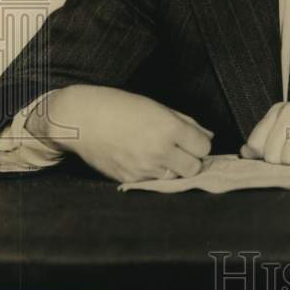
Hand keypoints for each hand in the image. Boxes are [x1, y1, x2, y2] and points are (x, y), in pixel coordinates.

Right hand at [26, 85, 211, 182]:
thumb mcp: (156, 106)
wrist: (81, 119)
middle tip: (180, 151)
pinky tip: (144, 160)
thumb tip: (208, 136)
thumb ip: (186, 122)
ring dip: (174, 169)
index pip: (204, 147)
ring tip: (160, 155)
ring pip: (175, 178)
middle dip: (191, 160)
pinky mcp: (131, 179)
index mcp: (168, 127)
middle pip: (194, 168)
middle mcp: (159, 150)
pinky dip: (154, 174)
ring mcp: (144, 168)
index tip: (191, 140)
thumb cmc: (119, 106)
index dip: (199, 143)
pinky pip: (154, 183)